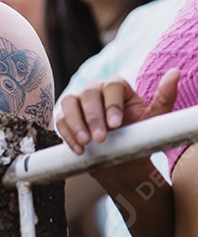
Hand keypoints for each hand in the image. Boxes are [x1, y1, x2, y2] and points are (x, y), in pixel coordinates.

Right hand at [56, 68, 179, 155]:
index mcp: (117, 87)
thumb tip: (175, 73)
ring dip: (76, 123)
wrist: (122, 163)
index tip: (116, 125)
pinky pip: (60, 120)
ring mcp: (77, 103)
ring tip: (86, 142)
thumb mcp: (155, 119)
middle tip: (101, 139)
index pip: (111, 85)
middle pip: (88, 93)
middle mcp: (95, 90)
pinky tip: (79, 149)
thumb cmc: (139, 138)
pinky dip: (67, 134)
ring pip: (69, 102)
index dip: (112, 104)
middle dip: (93, 117)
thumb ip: (165, 97)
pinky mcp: (65, 118)